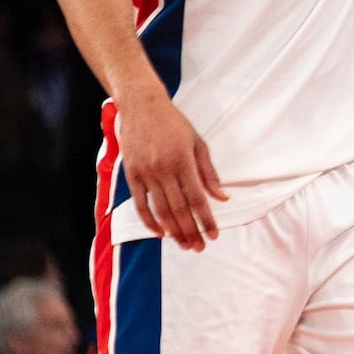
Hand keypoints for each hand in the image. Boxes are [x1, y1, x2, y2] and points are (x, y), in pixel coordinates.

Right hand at [120, 90, 226, 251]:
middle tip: (199, 247)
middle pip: (179, 209)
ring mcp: (146, 172)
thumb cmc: (174, 123)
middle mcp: (164, 169)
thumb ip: (209, 173)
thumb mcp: (198, 143)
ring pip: (160, 210)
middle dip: (191, 231)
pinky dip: (149, 220)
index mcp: (183, 160)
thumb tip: (222, 198)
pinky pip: (140, 204)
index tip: (214, 234)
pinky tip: (160, 233)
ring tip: (183, 244)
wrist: (141, 106)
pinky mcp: (132, 174)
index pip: (197, 198)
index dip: (206, 219)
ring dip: (173, 231)